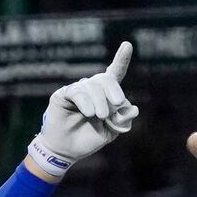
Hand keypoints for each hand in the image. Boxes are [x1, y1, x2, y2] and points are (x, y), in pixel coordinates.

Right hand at [27, 42, 139, 177]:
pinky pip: (77, 92)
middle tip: (116, 105)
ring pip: (92, 86)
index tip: (127, 45)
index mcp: (105, 95)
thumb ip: (122, 120)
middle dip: (113, 90)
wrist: (67, 151)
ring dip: (99, 101)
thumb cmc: (89, 139)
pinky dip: (85, 102)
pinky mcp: (63, 95)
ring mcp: (77, 91)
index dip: (121, 59)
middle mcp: (91, 89)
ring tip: (99, 116)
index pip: (115, 73)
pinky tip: (89, 112)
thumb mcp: (111, 132)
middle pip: (105, 79)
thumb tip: (133, 108)